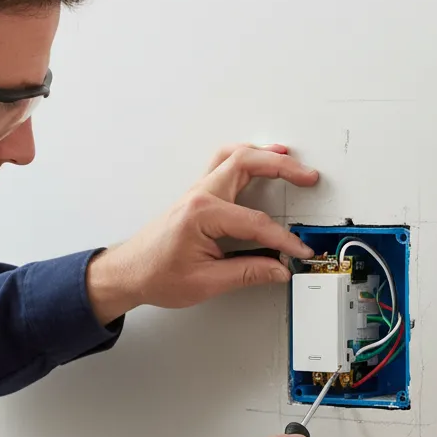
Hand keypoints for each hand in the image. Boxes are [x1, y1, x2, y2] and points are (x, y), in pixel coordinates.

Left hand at [86, 144, 318, 323]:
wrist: (128, 273)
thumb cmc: (155, 275)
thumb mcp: (205, 282)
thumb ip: (247, 274)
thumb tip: (277, 269)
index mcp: (202, 213)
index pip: (256, 221)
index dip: (283, 239)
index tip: (298, 251)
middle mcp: (200, 195)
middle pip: (247, 164)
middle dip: (282, 168)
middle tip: (307, 177)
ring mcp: (197, 192)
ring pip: (234, 157)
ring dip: (262, 155)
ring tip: (288, 159)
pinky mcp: (197, 197)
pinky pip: (224, 165)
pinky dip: (246, 160)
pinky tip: (260, 163)